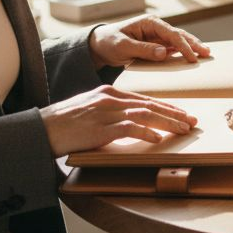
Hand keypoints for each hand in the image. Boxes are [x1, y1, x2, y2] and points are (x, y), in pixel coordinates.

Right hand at [39, 85, 196, 155]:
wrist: (41, 128)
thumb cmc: (64, 123)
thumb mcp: (90, 110)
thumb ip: (110, 112)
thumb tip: (130, 123)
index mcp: (109, 92)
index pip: (144, 99)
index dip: (165, 107)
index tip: (181, 114)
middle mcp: (110, 99)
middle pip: (150, 105)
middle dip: (174, 113)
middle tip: (191, 121)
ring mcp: (106, 112)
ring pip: (145, 114)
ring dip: (167, 123)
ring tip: (183, 129)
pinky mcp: (100, 127)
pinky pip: (129, 128)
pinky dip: (146, 133)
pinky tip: (158, 139)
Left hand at [88, 12, 210, 69]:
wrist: (99, 45)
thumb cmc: (109, 42)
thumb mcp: (123, 46)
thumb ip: (143, 49)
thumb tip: (164, 53)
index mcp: (149, 23)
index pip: (171, 33)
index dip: (183, 45)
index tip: (192, 57)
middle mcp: (156, 27)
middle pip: (179, 35)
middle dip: (194, 43)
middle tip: (207, 53)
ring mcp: (157, 36)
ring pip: (178, 41)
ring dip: (191, 47)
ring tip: (205, 54)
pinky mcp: (156, 45)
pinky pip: (172, 48)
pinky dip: (183, 52)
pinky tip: (192, 57)